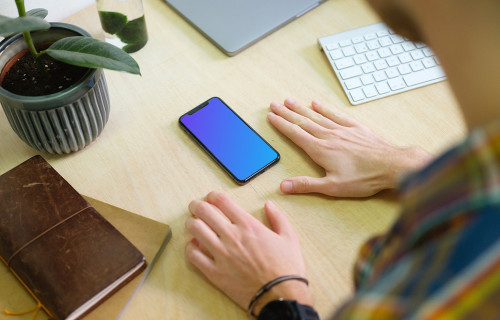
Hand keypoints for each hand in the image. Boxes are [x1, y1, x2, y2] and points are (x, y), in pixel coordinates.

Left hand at [185, 191, 312, 314]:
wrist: (280, 296)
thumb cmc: (286, 268)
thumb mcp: (289, 237)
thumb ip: (278, 217)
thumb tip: (269, 205)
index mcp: (248, 225)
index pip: (221, 201)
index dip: (212, 196)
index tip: (211, 197)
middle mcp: (231, 236)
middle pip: (204, 211)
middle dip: (197, 205)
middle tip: (195, 207)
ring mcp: (221, 254)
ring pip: (195, 229)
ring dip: (191, 223)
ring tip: (193, 224)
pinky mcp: (214, 272)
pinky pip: (193, 255)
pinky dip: (190, 247)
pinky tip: (194, 246)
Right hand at [268, 99, 430, 196]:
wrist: (391, 165)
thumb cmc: (364, 178)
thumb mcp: (332, 187)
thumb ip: (306, 185)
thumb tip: (284, 186)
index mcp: (320, 150)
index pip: (295, 134)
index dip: (281, 125)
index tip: (271, 117)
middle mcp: (328, 136)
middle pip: (302, 121)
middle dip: (286, 113)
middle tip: (274, 104)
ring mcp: (342, 130)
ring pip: (316, 116)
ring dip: (301, 108)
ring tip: (289, 101)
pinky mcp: (355, 128)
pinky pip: (335, 115)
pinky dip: (324, 108)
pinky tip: (316, 103)